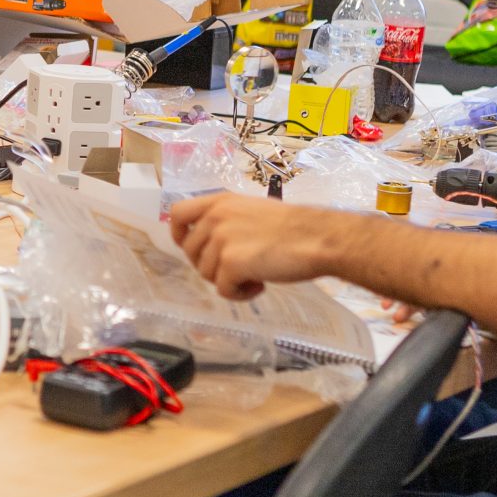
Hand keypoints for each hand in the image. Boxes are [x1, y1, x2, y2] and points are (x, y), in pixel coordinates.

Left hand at [167, 192, 335, 299]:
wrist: (317, 238)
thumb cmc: (294, 227)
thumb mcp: (253, 211)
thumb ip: (228, 221)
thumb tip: (213, 242)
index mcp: (220, 202)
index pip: (178, 214)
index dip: (179, 234)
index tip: (192, 248)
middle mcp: (216, 218)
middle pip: (191, 252)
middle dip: (210, 266)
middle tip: (237, 269)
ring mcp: (221, 240)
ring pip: (206, 273)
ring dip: (228, 281)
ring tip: (255, 275)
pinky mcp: (230, 264)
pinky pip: (223, 290)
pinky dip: (240, 294)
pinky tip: (259, 286)